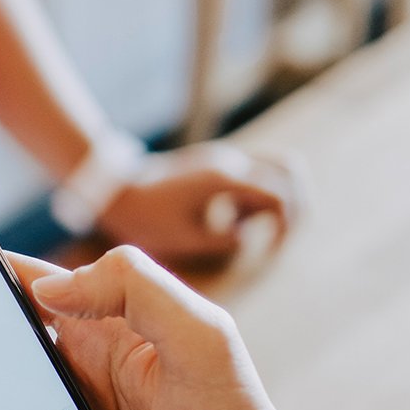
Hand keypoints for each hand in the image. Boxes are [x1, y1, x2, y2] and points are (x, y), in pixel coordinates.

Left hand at [97, 142, 301, 266]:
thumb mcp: (185, 238)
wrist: (115, 191)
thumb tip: (247, 237)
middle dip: (294, 204)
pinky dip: (256, 194)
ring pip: (274, 166)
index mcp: (225, 181)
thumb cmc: (145, 217)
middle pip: (289, 170)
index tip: (271, 250)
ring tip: (255, 227)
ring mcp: (223, 160)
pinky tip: (233, 219)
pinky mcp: (214, 166)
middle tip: (277, 236)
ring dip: (276, 196)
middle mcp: (230, 162)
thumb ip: (223, 240)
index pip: (279, 197)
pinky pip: (252, 173)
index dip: (285, 226)